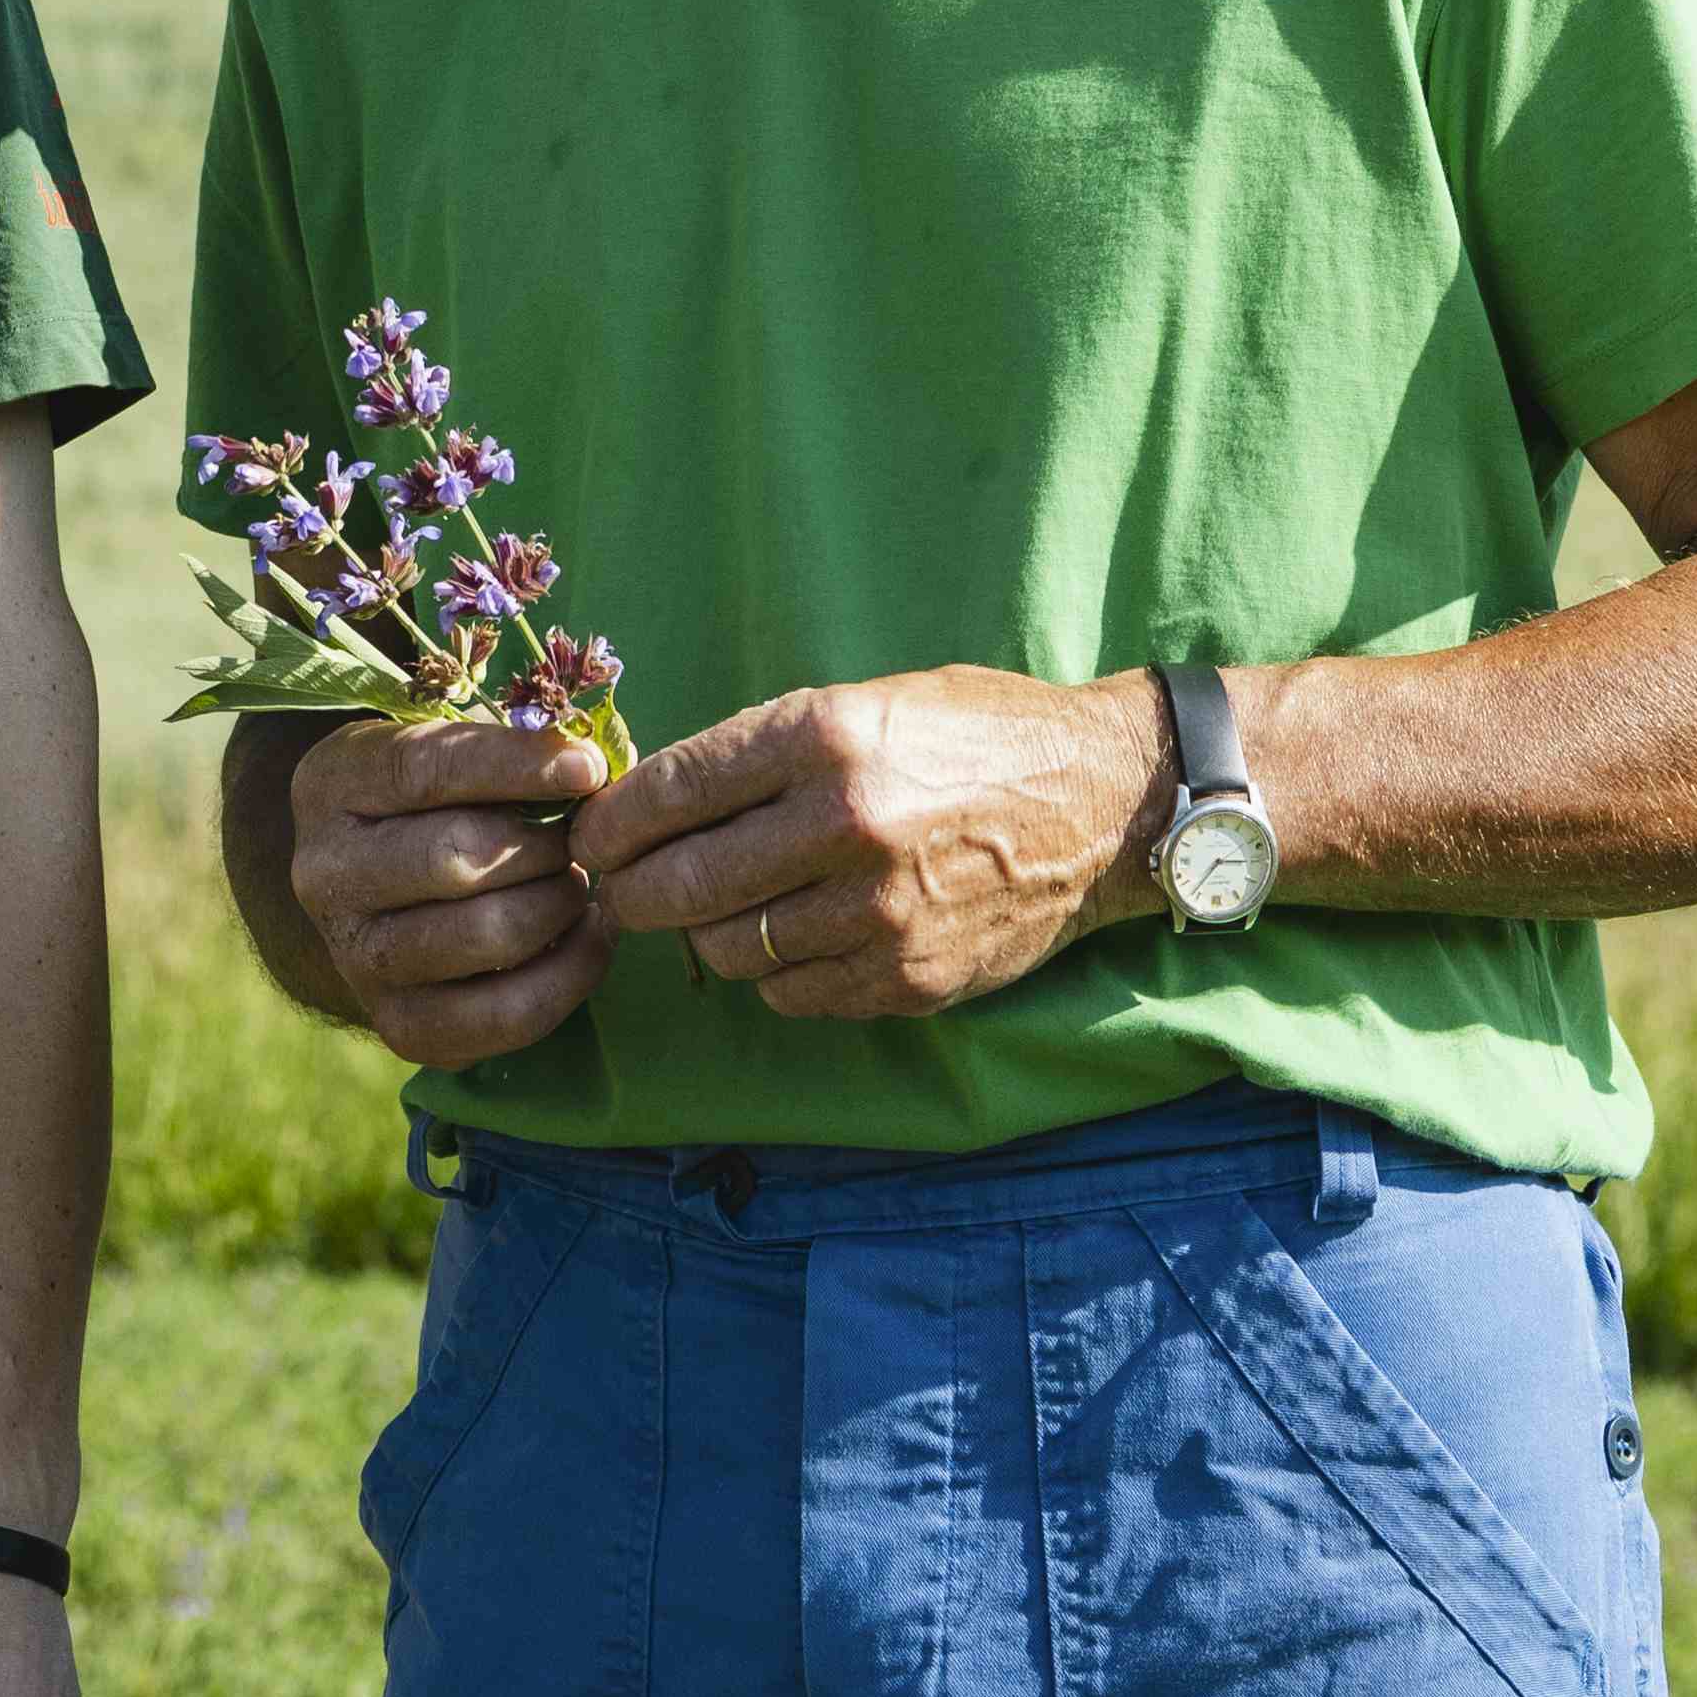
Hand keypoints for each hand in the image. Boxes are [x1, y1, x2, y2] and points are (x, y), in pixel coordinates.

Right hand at [279, 710, 609, 1070]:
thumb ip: (507, 743)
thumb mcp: (444, 749)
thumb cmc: (431, 804)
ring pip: (487, 934)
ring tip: (577, 884)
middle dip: (543, 845)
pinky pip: (507, 1013)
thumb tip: (591, 763)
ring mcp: (356, 959)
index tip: (588, 768)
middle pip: (455, 858)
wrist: (376, 902)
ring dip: (559, 904)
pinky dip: (571, 972)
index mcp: (330, 785)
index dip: (514, 766)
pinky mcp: (400, 1026)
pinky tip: (587, 934)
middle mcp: (326, 875)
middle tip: (579, 838)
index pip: (423, 769)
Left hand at [568, 669, 1168, 1022]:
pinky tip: (791, 937)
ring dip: (706, 934)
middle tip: (619, 889)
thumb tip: (653, 799)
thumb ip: (765, 749)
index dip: (609, 823)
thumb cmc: (979, 735)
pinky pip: (790, 995)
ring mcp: (877, 914)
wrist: (1108, 803)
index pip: (668, 793)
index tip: (589, 836)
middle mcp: (844, 826)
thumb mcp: (869, 700)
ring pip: (727, 950)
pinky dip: (774, 972)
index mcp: (825, 738)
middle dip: (629, 892)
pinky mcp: (907, 979)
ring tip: (717, 908)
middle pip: (678, 886)